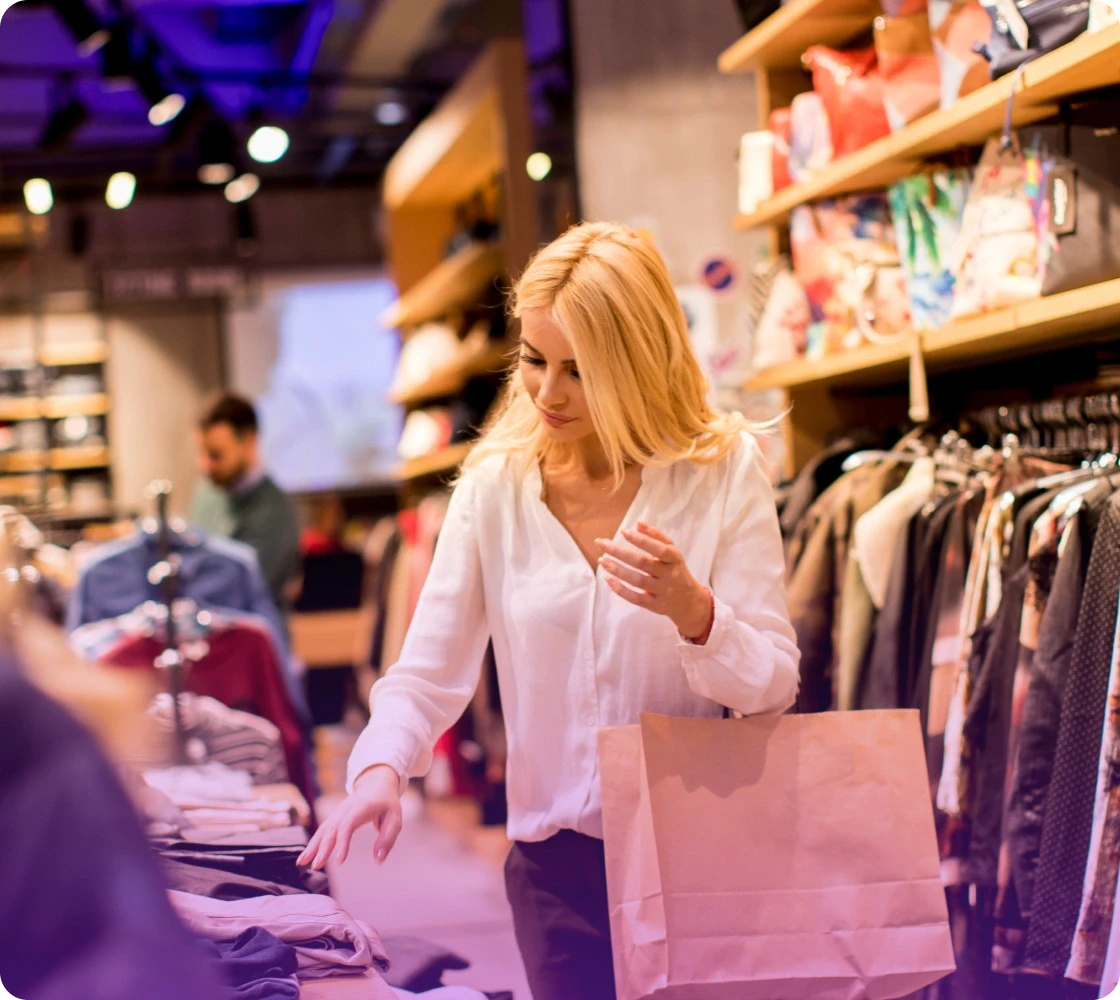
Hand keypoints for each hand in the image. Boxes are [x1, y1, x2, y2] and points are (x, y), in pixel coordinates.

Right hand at [297, 764, 402, 870]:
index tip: (340, 861)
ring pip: (323, 828)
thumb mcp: (395, 819)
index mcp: (362, 807)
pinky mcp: (334, 816)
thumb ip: (387, 839)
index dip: (342, 842)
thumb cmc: (387, 803)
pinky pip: (322, 830)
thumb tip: (378, 860)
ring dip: (313, 846)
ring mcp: (338, 811)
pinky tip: (305, 856)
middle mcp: (346, 808)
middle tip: (317, 866)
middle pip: (332, 828)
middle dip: (323, 847)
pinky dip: (313, 843)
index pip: (348, 824)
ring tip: (303, 863)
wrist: (376, 784)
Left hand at [597, 522, 712, 638]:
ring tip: (602, 560)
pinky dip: (621, 590)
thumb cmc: (676, 570)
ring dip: (617, 570)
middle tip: (601, 543)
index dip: (642, 540)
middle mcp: (669, 575)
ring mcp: (662, 592)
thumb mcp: (672, 552)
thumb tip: (638, 523)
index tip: (623, 531)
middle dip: (620, 552)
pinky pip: (636, 598)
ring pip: (638, 580)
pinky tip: (608, 579)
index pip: (659, 549)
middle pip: (643, 563)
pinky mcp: (654, 605)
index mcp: (675, 559)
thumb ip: (656, 536)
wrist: (689, 601)